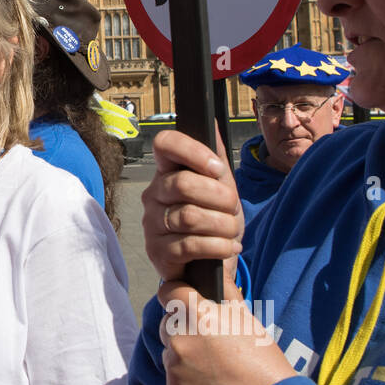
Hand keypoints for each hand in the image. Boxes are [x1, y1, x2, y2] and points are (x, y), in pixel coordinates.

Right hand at [141, 130, 242, 285]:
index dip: (192, 151)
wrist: (214, 262)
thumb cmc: (215, 221)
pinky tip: (227, 247)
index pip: (165, 144)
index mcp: (167, 171)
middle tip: (233, 209)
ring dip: (222, 225)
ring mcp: (152, 223)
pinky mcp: (157, 251)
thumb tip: (210, 122)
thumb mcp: (222, 187)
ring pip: (188, 216)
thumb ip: (216, 157)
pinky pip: (189, 245)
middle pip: (182, 184)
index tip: (217, 170)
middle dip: (219, 198)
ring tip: (231, 232)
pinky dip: (218, 247)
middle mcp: (153, 194)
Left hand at [157, 279, 294, 384]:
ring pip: (171, 352)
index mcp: (198, 316)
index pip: (168, 290)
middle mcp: (179, 340)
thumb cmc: (264, 365)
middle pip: (168, 323)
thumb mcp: (248, 321)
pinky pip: (174, 380)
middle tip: (210, 340)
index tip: (185, 298)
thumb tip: (216, 272)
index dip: (177, 293)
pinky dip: (187, 380)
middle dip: (183, 327)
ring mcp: (174, 369)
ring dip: (185, 355)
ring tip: (215, 367)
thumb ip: (225, 293)